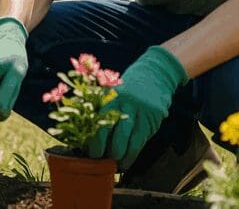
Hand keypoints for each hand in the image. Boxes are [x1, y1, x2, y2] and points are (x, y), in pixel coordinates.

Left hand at [87, 45, 188, 168]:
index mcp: (109, 95)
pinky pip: (139, 142)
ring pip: (126, 141)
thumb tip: (84, 133)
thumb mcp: (112, 91)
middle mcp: (123, 103)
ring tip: (113, 165)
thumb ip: (99, 107)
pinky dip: (132, 155)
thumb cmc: (127, 87)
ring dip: (119, 157)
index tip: (89, 152)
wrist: (154, 74)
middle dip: (104, 151)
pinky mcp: (152, 119)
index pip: (97, 121)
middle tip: (99, 160)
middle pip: (111, 133)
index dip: (93, 140)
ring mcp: (139, 111)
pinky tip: (126, 162)